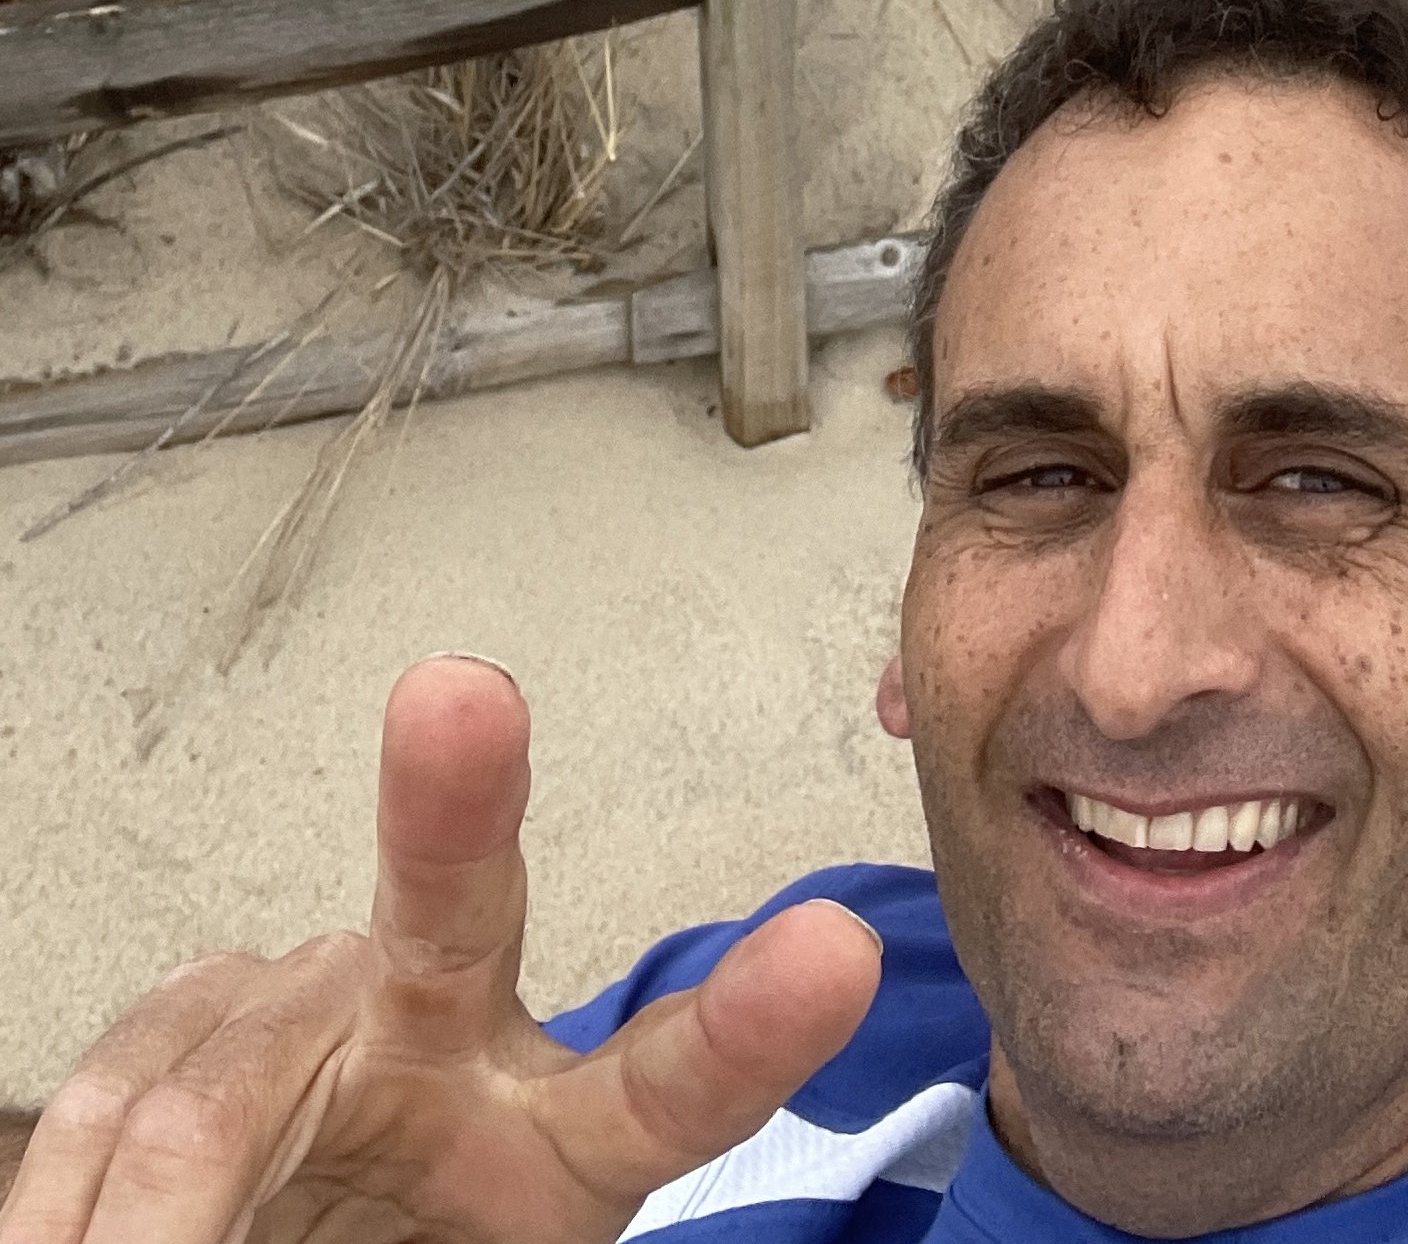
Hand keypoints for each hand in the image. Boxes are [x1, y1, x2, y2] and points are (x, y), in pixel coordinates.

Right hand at [0, 656, 881, 1243]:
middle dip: (457, 795)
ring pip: (224, 1070)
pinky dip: (89, 1175)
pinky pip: (128, 1078)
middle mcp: (456, 1042)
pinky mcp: (206, 1009)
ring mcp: (331, 1009)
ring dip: (162, 1191)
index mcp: (557, 1157)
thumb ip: (425, 1242)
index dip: (750, 1026)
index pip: (671, 1090)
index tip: (838, 952)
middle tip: (459, 698)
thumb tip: (216, 1233)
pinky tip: (103, 1216)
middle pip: (459, 901)